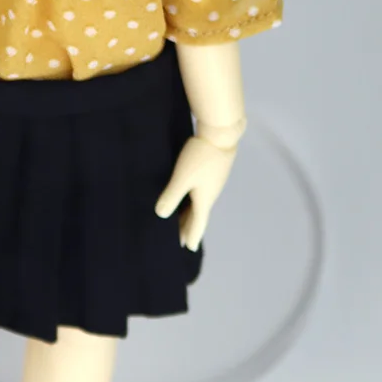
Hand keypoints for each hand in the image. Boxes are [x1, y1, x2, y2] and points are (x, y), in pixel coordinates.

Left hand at [154, 135, 237, 250]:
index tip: (189, 248)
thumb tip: (161, 215)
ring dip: (191, 213)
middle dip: (189, 227)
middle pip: (198, 215)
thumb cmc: (201, 155)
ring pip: (200, 203)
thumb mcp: (182, 177)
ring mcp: (212, 182)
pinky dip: (193, 200)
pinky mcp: (212, 171)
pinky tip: (190, 194)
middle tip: (182, 239)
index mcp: (204, 199)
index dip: (192, 235)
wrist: (221, 133)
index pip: (197, 223)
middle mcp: (210, 193)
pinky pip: (201, 192)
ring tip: (183, 220)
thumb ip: (172, 195)